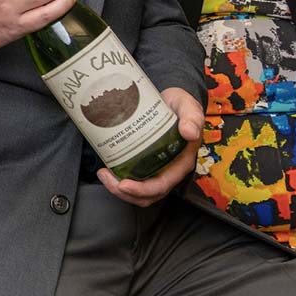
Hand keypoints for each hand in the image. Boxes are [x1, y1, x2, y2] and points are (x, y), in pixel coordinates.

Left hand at [95, 87, 202, 207]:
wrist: (171, 102)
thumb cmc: (181, 106)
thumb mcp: (187, 106)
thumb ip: (192, 117)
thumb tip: (190, 133)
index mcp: (181, 162)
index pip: (162, 185)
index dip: (142, 190)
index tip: (124, 184)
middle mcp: (169, 170)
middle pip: (147, 194)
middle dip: (125, 192)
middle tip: (106, 178)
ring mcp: (156, 168)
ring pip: (138, 191)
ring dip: (118, 188)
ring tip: (104, 174)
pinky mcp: (145, 164)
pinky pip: (133, 179)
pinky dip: (118, 179)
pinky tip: (107, 168)